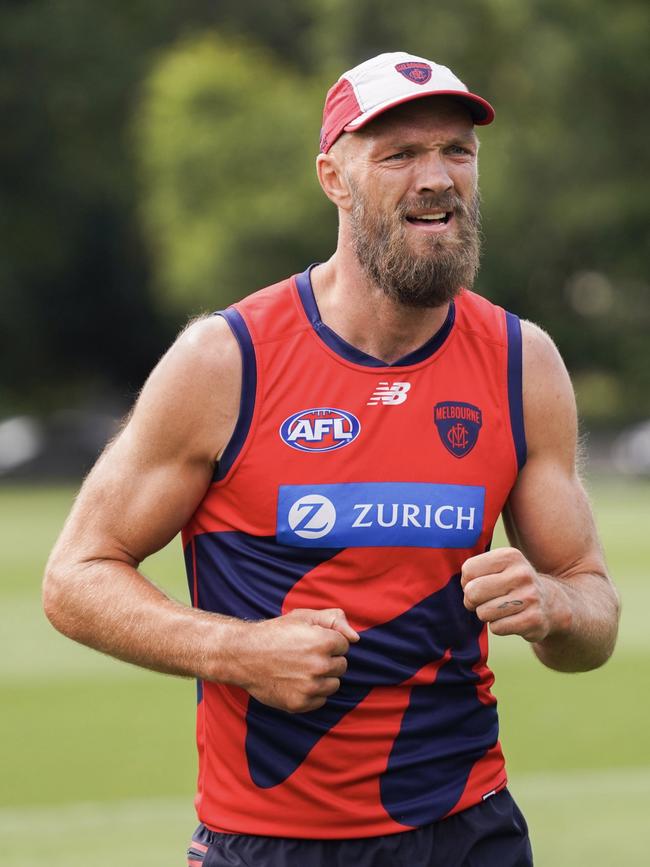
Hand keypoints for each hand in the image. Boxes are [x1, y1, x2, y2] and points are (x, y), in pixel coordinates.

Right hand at [227, 608, 359, 713]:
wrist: (243, 655)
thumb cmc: (275, 633)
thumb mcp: (303, 616)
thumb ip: (334, 620)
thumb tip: (356, 638)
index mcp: (323, 642)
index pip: (345, 646)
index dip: (329, 642)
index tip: (312, 641)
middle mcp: (319, 666)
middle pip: (342, 666)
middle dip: (328, 660)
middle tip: (306, 655)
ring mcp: (309, 687)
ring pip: (333, 684)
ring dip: (323, 677)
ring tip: (301, 668)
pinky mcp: (300, 704)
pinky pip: (321, 700)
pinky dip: (313, 693)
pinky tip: (296, 681)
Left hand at [461, 547, 563, 642]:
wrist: (550, 603)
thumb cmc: (512, 584)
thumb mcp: (498, 566)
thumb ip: (475, 571)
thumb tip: (462, 588)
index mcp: (510, 555)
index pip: (468, 570)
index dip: (467, 582)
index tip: (479, 584)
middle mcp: (522, 574)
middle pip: (472, 591)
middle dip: (472, 601)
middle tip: (483, 601)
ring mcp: (530, 597)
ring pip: (483, 612)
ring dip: (486, 615)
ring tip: (500, 609)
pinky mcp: (534, 620)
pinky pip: (496, 628)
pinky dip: (498, 627)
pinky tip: (511, 619)